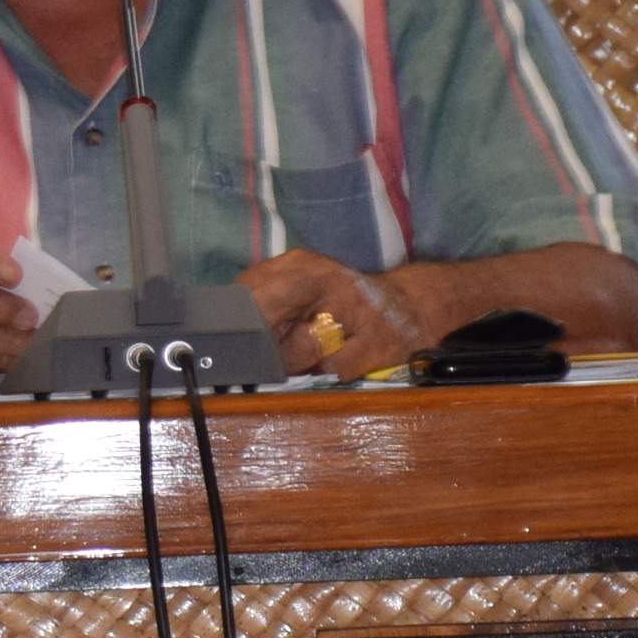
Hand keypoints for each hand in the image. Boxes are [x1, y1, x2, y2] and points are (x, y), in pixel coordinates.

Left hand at [243, 249, 428, 379]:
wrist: (409, 305)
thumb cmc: (340, 302)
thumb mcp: (302, 287)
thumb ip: (264, 301)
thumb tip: (228, 334)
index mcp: (300, 265)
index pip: (251, 289)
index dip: (237, 321)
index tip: (233, 340)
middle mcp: (328, 280)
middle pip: (271, 309)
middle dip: (260, 341)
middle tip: (261, 357)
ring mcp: (356, 308)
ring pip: (302, 347)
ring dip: (296, 363)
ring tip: (305, 358)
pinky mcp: (378, 340)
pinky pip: (334, 368)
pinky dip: (327, 373)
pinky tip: (333, 363)